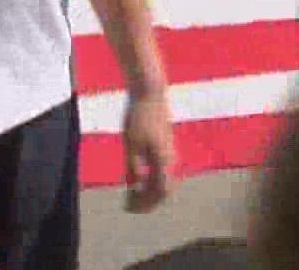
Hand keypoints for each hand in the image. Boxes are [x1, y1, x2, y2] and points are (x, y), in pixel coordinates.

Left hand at [121, 93, 174, 212]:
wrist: (150, 93)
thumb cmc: (138, 116)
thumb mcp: (130, 142)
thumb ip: (133, 166)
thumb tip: (134, 186)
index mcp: (163, 158)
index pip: (160, 191)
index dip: (146, 203)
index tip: (128, 207)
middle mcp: (170, 158)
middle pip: (163, 190)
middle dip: (146, 201)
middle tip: (127, 206)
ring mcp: (170, 152)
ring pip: (163, 181)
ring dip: (148, 192)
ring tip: (130, 196)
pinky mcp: (165, 147)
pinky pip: (161, 171)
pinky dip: (150, 181)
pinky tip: (136, 181)